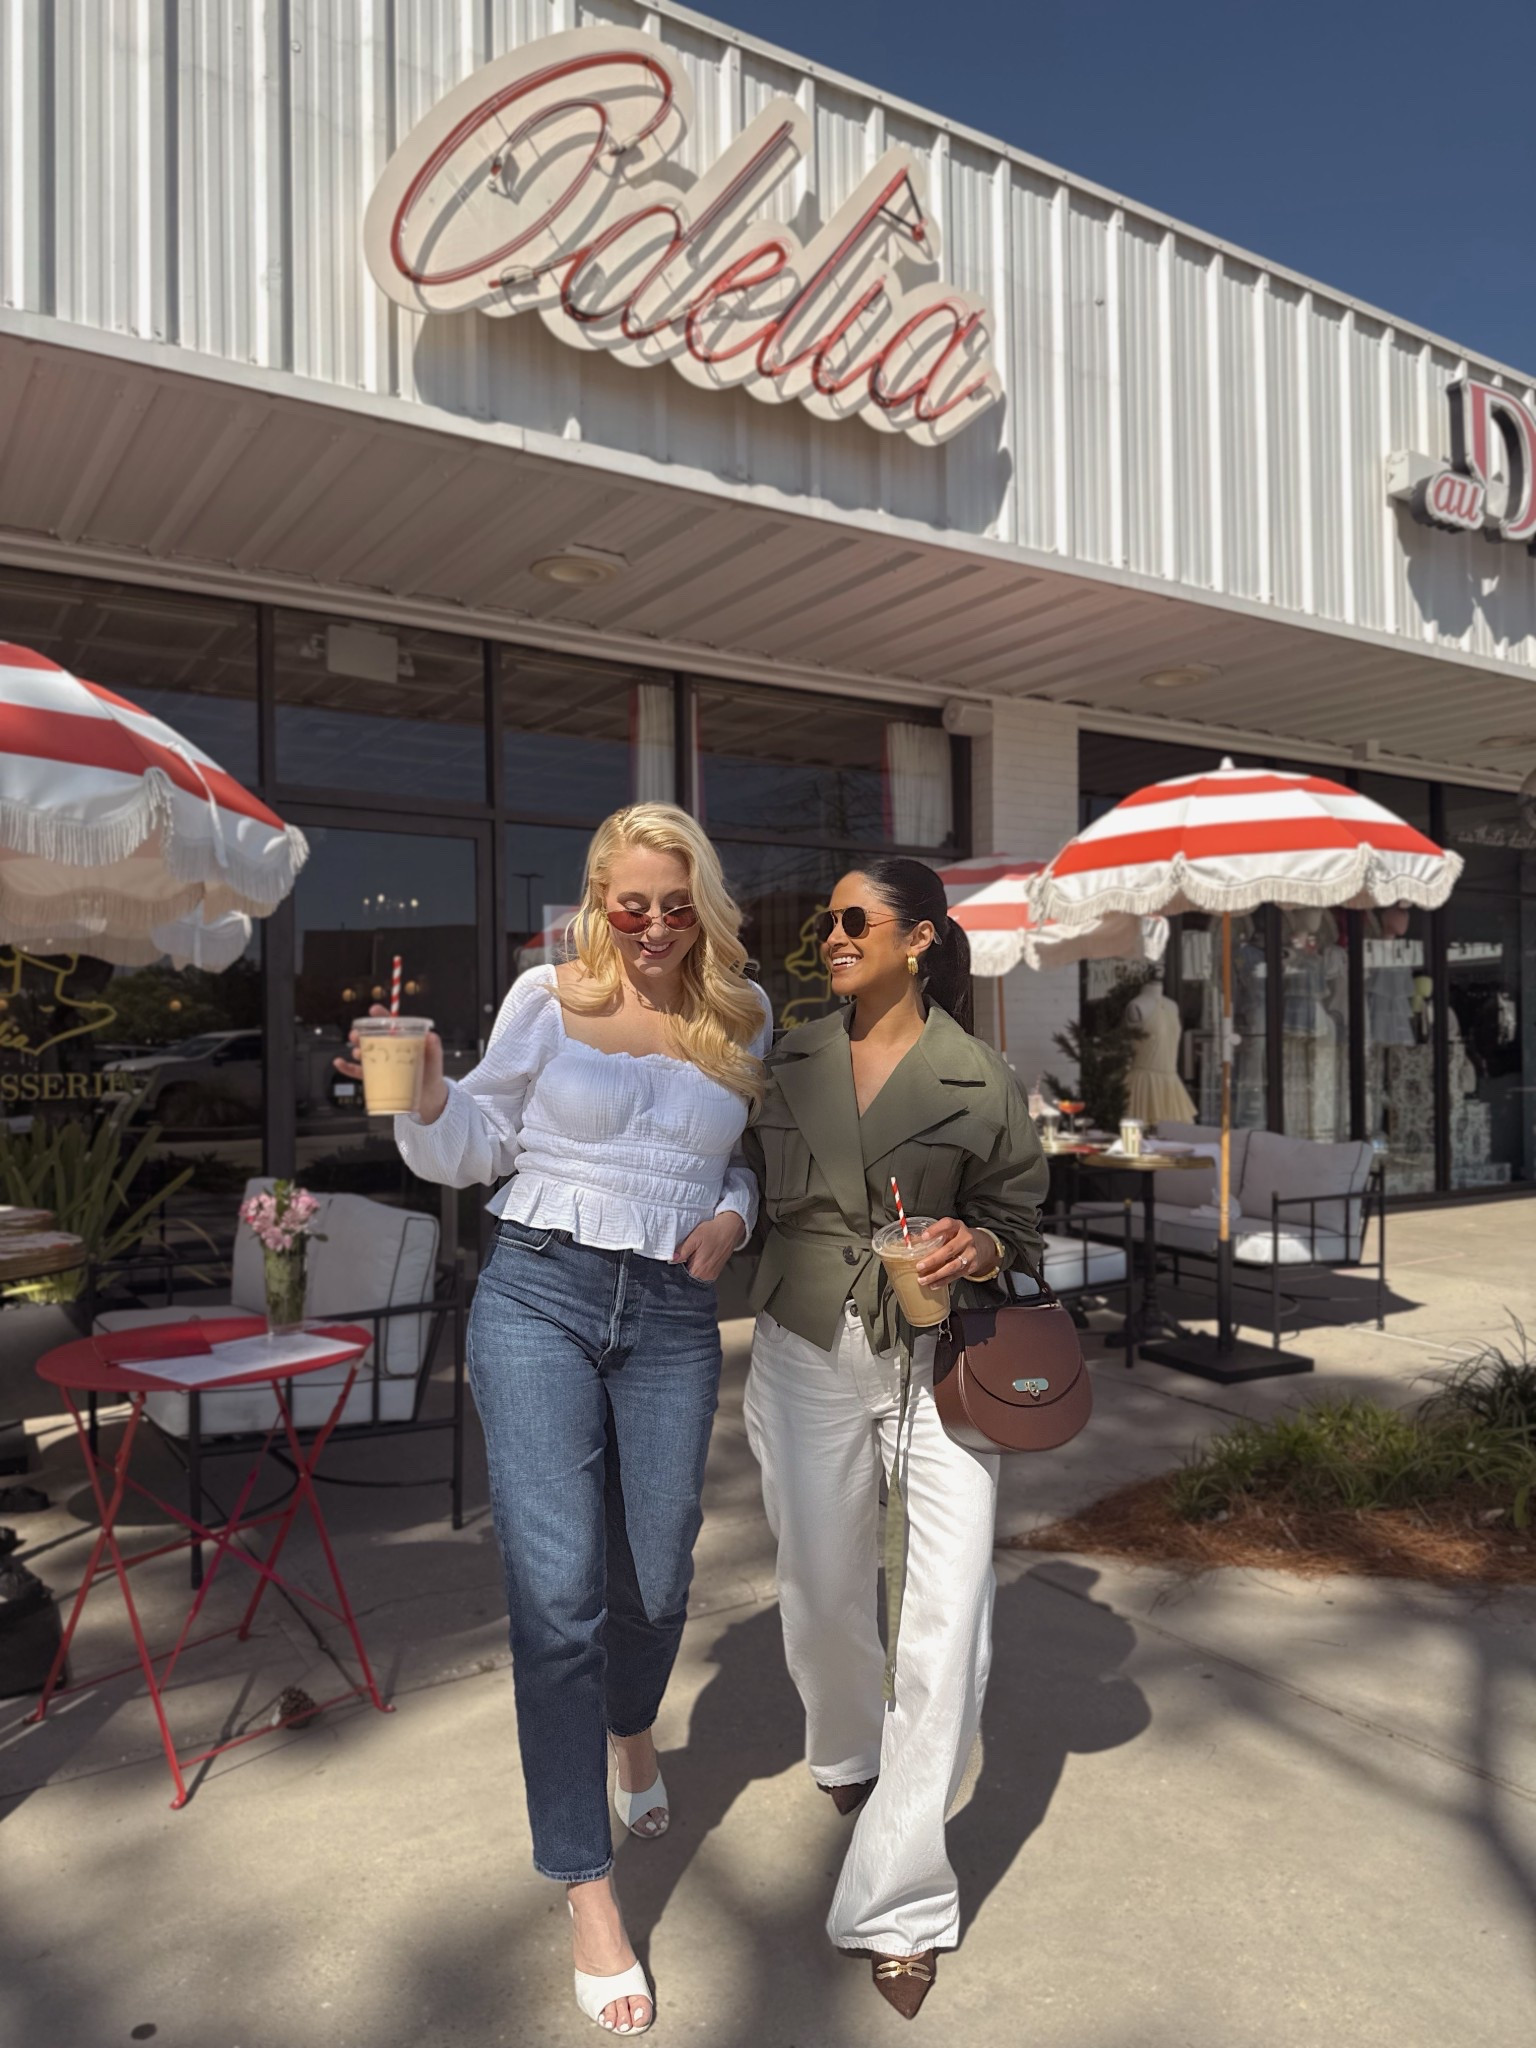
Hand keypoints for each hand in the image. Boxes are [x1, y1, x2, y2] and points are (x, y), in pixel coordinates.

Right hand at [333, 1005, 448, 1123]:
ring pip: (363, 1053)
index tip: (373, 1010)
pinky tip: (338, 1063)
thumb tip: (432, 1036)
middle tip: (356, 1035)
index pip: (390, 1024)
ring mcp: (381, 1063)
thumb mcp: (434, 1059)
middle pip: (372, 1037)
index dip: (381, 1016)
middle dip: (362, 1034)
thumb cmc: (431, 1074)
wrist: (428, 1098)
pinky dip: (346, 1068)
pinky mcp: (376, 1078)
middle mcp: (388, 1050)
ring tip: (356, 1052)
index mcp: (402, 1040)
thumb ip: (434, 1048)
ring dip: (356, 1050)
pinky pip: (358, 1072)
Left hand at [673, 1210, 746, 1283]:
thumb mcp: (695, 1237)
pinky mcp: (715, 1273)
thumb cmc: (712, 1231)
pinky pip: (702, 1275)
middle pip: (687, 1278)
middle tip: (682, 1256)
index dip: (675, 1269)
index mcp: (698, 1269)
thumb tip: (672, 1259)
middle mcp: (705, 1276)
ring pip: (694, 1276)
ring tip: (691, 1256)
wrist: (730, 1229)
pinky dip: (698, 1269)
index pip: (680, 1276)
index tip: (674, 1260)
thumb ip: (683, 1250)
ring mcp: (711, 1276)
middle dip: (682, 1269)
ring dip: (690, 1269)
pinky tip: (698, 1259)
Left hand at [914, 1216, 986, 1284]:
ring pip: (953, 1265)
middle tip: (919, 1266)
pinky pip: (956, 1275)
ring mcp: (970, 1253)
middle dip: (933, 1259)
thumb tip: (909, 1242)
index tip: (923, 1237)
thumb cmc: (956, 1238)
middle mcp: (966, 1238)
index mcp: (957, 1226)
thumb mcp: (947, 1231)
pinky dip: (943, 1281)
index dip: (935, 1230)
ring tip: (922, 1279)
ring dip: (936, 1274)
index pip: (947, 1224)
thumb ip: (933, 1235)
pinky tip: (932, 1285)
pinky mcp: (972, 1266)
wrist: (979, 1246)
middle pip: (949, 1249)